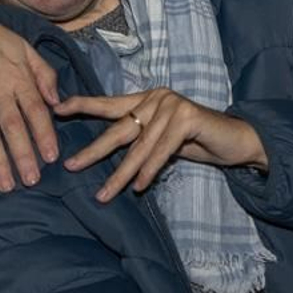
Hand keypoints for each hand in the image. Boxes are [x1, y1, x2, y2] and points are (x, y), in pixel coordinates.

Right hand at [0, 0, 61, 190]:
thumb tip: (58, 103)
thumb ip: (45, 75)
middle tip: (32, 180)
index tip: (52, 157)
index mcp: (18, 77)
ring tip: (7, 185)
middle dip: (23, 155)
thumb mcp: (27, 48)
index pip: (35, 110)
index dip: (44, 134)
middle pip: (12, 127)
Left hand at [57, 88, 266, 202]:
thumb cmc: (198, 142)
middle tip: (71, 166)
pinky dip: (149, 170)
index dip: (83, 105)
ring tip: (104, 194)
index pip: (110, 104)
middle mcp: (157, 98)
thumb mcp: (162, 141)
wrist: (236, 141)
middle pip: (118, 129)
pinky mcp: (187, 117)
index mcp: (147, 100)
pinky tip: (139, 186)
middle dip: (93, 151)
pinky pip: (161, 149)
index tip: (56, 108)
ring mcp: (172, 105)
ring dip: (121, 174)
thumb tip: (109, 159)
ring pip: (139, 146)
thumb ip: (139, 143)